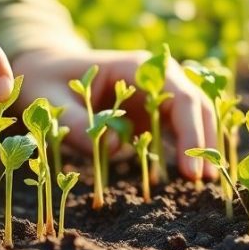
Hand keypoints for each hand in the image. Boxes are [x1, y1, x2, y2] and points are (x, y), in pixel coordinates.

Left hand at [12, 49, 217, 180]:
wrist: (44, 72)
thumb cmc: (47, 82)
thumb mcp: (50, 100)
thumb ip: (77, 122)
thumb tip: (115, 148)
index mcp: (136, 67)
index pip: (179, 96)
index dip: (191, 132)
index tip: (191, 170)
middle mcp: (154, 78)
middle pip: (196, 105)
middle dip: (203, 141)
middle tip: (202, 181)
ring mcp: (155, 95)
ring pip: (194, 117)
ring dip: (201, 146)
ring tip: (203, 182)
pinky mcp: (151, 113)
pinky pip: (178, 130)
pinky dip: (187, 149)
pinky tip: (190, 175)